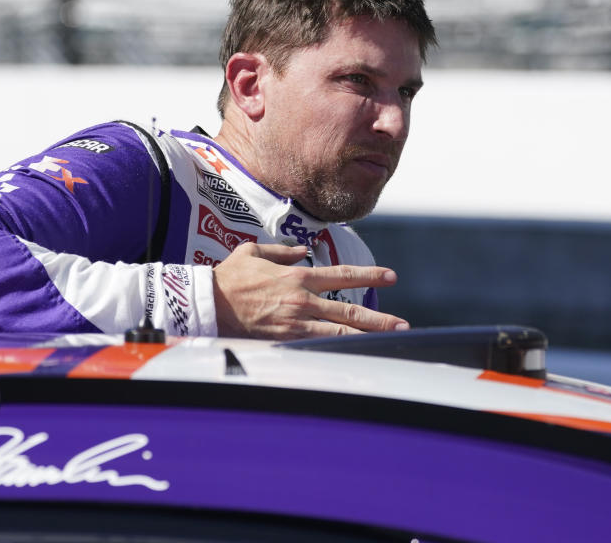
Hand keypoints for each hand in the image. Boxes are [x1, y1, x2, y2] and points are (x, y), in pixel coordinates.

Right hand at [212, 242, 409, 339]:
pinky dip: (337, 351)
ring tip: (388, 342)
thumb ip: (281, 252)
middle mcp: (302, 299)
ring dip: (366, 337)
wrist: (208, 303)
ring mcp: (295, 322)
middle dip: (379, 317)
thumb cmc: (228, 277)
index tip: (391, 277)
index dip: (369, 276)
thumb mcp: (253, 252)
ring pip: (339, 332)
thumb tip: (301, 253)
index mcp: (297, 276)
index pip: (342, 274)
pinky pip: (317, 347)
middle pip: (349, 310)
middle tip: (402, 323)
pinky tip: (353, 358)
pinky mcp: (285, 340)